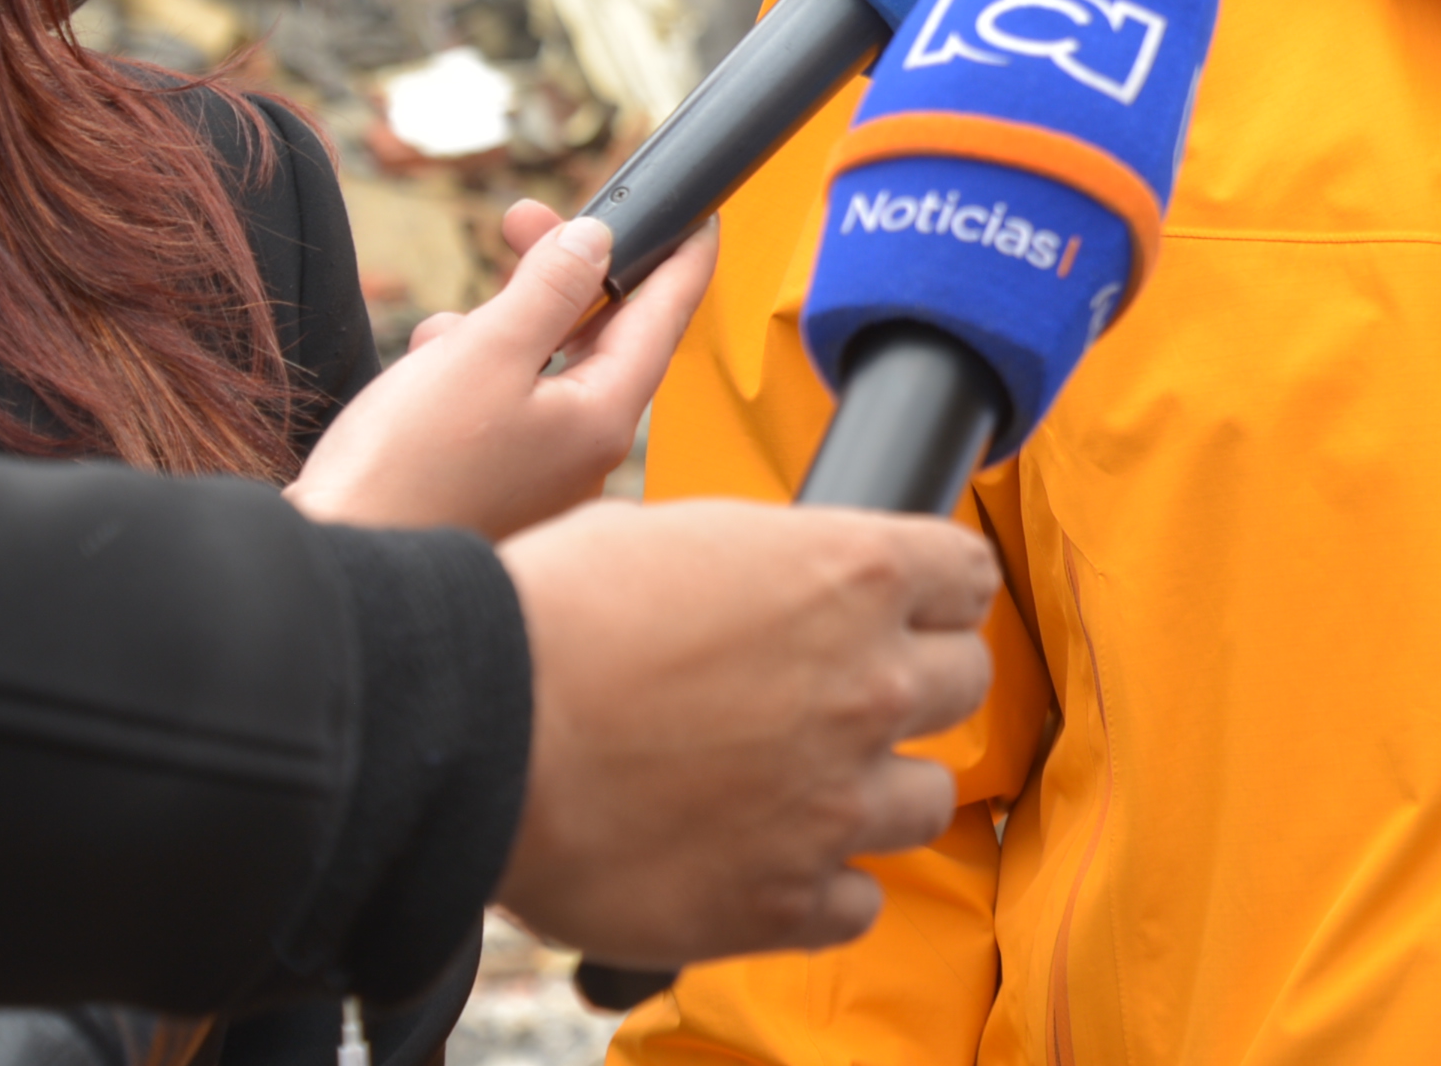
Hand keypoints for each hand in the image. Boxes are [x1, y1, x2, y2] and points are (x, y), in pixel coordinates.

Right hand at [289, 207, 714, 539]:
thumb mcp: (482, 355)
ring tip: (445, 328)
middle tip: (524, 220)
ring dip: (497, 328)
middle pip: (597, 336)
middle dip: (559, 273)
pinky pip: (499, 405)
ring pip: (539, 368)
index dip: (681, 258)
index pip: (663, 318)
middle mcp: (584, 451)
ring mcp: (540, 474)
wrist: (343, 584)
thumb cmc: (406, 475)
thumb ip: (547, 290)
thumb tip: (595, 243)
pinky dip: (467, 372)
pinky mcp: (492, 486)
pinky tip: (426, 367)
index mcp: (602, 418)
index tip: (699, 217)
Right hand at [492, 500, 998, 964]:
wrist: (472, 732)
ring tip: (809, 790)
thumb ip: (768, 566)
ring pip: (929, 800)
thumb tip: (776, 586)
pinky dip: (824, 890)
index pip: (968, 577)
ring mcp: (835, 801)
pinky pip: (859, 904)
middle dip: (913, 686)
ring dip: (878, 793)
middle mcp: (870, 685)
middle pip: (964, 683)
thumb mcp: (679, 535)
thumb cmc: (551, 615)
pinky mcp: (785, 900)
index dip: (934, 594)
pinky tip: (770, 866)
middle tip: (845, 699)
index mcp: (854, 574)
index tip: (906, 611)